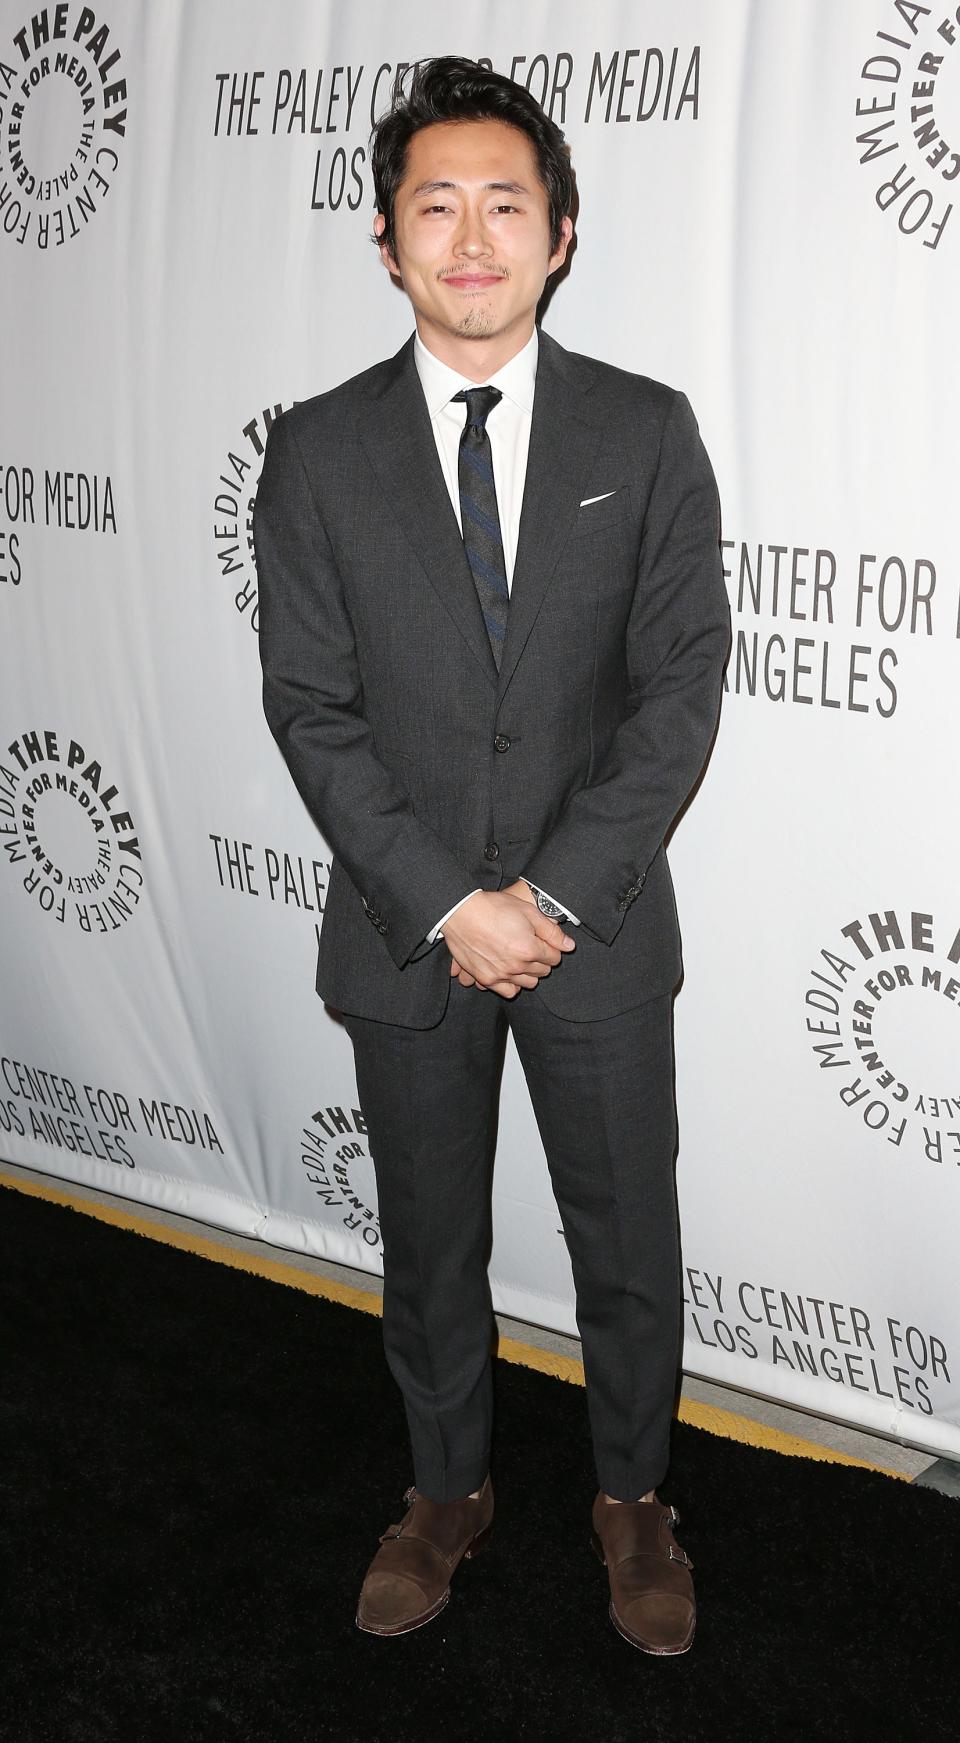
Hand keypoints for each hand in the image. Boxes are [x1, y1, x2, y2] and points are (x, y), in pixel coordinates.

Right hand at [443, 884, 574, 997]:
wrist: (461, 912)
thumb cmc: (494, 908)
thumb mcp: (528, 912)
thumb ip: (551, 931)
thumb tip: (569, 946)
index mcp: (530, 949)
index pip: (554, 958)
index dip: (552, 948)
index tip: (545, 942)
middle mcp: (517, 966)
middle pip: (542, 972)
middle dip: (542, 960)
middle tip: (532, 947)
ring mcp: (501, 975)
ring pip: (528, 983)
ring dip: (529, 973)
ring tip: (521, 958)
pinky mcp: (486, 979)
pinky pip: (508, 991)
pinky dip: (513, 984)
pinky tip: (510, 971)